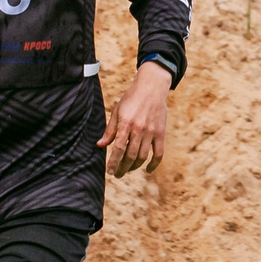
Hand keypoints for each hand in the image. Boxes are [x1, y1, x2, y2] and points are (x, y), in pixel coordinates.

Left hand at [99, 61, 173, 176]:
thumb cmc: (131, 99)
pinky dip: (154, 164)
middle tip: (117, 174)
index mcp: (125, 123)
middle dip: (122, 168)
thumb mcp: (117, 111)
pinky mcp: (161, 133)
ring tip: (128, 169)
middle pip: (130, 155)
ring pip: (143, 156)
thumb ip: (110, 130)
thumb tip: (100, 145)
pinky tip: (148, 169)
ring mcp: (151, 132)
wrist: (152, 87)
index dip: (113, 162)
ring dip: (134, 166)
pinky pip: (159, 153)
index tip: (109, 171)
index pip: (118, 148)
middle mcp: (139, 129)